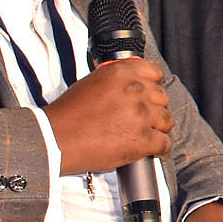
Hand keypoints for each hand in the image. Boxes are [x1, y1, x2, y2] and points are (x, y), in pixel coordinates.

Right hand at [45, 57, 171, 173]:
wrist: (56, 139)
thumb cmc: (69, 114)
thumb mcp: (91, 82)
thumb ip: (117, 80)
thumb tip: (134, 83)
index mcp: (121, 73)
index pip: (154, 72)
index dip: (152, 85)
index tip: (148, 94)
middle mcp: (134, 91)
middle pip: (162, 98)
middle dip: (153, 109)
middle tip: (140, 118)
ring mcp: (140, 116)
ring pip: (167, 121)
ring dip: (157, 128)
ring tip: (142, 134)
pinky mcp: (142, 140)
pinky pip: (165, 144)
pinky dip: (158, 149)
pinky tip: (147, 149)